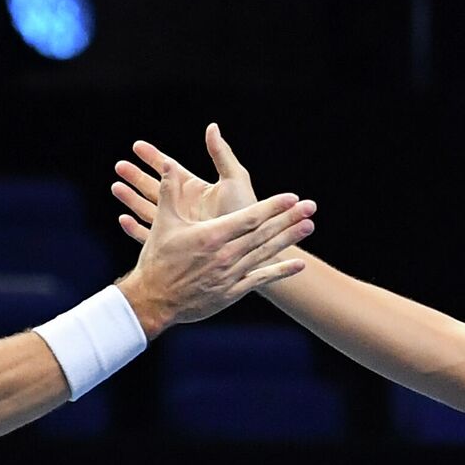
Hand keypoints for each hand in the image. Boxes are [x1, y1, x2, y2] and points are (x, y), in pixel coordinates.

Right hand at [112, 123, 260, 242]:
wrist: (252, 252)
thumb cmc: (246, 212)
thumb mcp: (234, 180)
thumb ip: (221, 154)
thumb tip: (212, 127)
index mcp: (197, 190)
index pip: (172, 170)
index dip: (154, 157)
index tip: (137, 145)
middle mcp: (187, 207)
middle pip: (156, 188)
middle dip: (137, 176)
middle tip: (119, 165)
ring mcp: (182, 228)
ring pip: (149, 210)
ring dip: (132, 199)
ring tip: (115, 187)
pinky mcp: (178, 248)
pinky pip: (152, 236)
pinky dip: (136, 229)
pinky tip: (123, 220)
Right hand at [115, 155, 313, 335]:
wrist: (154, 300)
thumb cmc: (158, 259)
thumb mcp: (163, 224)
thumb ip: (169, 192)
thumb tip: (169, 164)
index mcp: (212, 236)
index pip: (250, 218)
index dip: (272, 207)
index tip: (291, 197)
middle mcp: (226, 255)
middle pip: (264, 234)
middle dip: (289, 219)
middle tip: (310, 208)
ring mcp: (231, 275)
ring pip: (266, 254)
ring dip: (288, 239)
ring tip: (308, 226)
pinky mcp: (232, 292)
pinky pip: (260, 279)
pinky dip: (280, 272)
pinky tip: (298, 265)